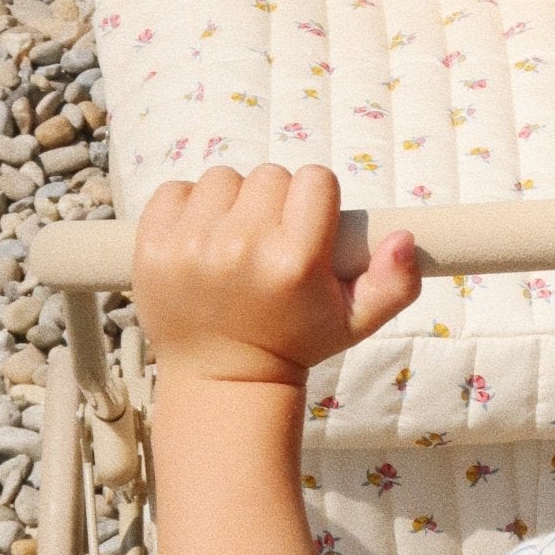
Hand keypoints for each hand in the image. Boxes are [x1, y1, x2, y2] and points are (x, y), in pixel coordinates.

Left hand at [134, 164, 420, 387]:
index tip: (306, 227)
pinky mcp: (151, 248)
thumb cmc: (295, 340)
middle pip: (269, 175)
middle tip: (269, 239)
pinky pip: (174, 190)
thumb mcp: (357, 321)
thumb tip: (404, 237)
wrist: (222, 378)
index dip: (315, 200)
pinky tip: (200, 239)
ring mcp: (190, 247)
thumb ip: (396, 282)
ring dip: (231, 202)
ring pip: (222, 178)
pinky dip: (187, 208)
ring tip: (234, 240)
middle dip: (274, 202)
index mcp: (294, 262)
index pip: (314, 179)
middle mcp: (242, 248)